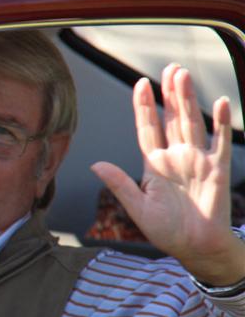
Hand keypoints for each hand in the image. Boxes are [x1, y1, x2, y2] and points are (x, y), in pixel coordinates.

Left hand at [90, 64, 244, 285]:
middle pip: (171, 119)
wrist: (196, 248)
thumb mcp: (137, 208)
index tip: (140, 84)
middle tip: (169, 67)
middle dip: (169, 94)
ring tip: (183, 75)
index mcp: (154, 164)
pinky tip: (218, 102)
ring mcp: (197, 160)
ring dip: (188, 99)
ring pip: (191, 122)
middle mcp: (176, 157)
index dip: (144, 107)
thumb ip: (119, 183)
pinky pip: (220, 141)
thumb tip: (95, 164)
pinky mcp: (217, 168)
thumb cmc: (167, 231)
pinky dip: (220, 122)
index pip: (147, 129)